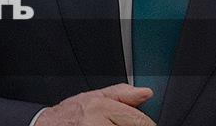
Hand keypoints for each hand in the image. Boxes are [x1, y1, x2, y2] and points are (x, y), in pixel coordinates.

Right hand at [35, 83, 155, 125]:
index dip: (146, 124)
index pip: (138, 120)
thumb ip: (122, 94)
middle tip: (118, 123)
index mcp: (100, 107)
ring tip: (109, 125)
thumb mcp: (94, 96)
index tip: (146, 124)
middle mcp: (97, 123)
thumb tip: (145, 92)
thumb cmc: (68, 114)